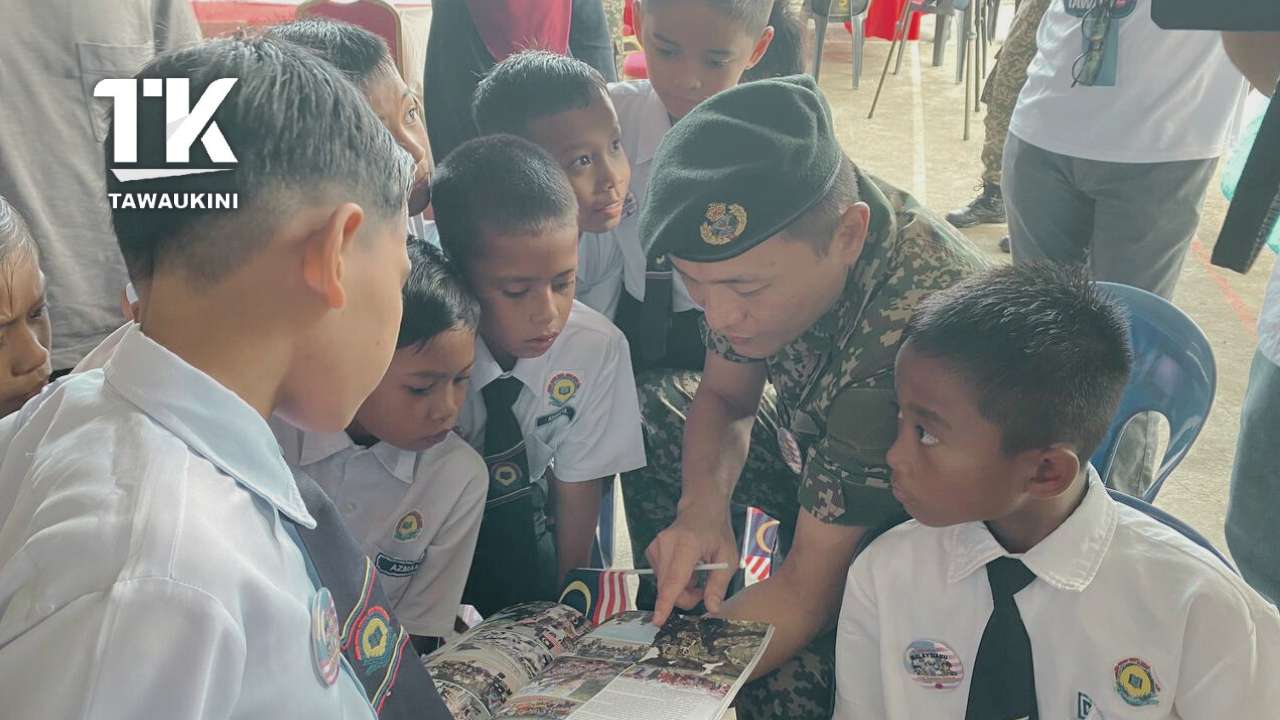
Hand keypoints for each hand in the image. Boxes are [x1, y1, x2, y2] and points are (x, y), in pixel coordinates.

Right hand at [645, 510, 737, 624]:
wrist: (701, 510)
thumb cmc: (717, 533)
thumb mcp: (728, 558)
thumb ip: (718, 585)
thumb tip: (712, 608)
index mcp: (687, 544)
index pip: (674, 579)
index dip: (666, 602)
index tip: (657, 619)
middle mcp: (666, 544)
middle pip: (668, 587)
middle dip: (685, 597)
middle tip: (702, 589)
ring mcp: (655, 546)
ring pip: (663, 585)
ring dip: (680, 589)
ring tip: (695, 575)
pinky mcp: (651, 551)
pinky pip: (660, 578)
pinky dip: (673, 581)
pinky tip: (684, 569)